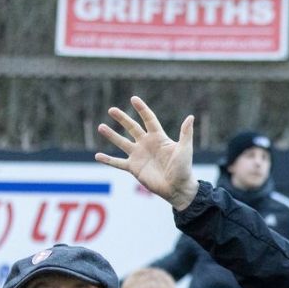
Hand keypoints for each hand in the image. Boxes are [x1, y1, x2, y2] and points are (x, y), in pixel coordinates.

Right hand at [95, 96, 198, 210]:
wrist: (178, 188)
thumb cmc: (184, 168)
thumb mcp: (185, 149)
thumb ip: (186, 133)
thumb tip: (191, 117)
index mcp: (159, 138)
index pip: (149, 119)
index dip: (142, 109)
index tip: (133, 99)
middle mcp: (147, 144)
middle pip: (132, 128)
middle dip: (122, 118)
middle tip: (111, 110)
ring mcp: (139, 156)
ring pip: (122, 142)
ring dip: (111, 135)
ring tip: (101, 127)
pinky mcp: (134, 168)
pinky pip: (118, 162)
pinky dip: (108, 160)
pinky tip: (97, 156)